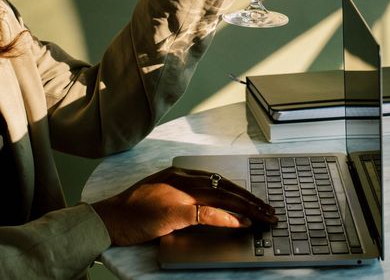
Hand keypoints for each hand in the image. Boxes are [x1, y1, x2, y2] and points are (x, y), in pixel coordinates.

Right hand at [92, 166, 276, 245]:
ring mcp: (181, 193)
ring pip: (223, 196)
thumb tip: (207, 205)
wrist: (111, 216)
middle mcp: (184, 179)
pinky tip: (242, 223)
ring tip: (264, 216)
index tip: (256, 200)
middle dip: (251, 198)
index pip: (220, 180)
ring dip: (247, 207)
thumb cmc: (135, 207)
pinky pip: (208, 212)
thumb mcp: (162, 193)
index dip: (241, 190)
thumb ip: (184, 194)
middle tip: (270, 209)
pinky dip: (227, 217)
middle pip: (226, 186)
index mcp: (182, 174)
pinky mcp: (176, 210)